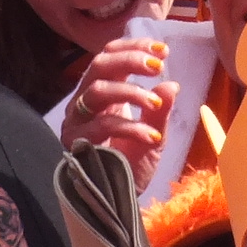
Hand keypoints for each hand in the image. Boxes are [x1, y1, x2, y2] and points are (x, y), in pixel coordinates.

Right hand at [61, 38, 175, 180]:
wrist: (116, 199)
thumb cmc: (132, 164)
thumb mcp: (154, 135)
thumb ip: (160, 111)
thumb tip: (171, 84)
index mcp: (104, 92)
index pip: (111, 56)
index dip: (134, 48)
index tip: (163, 50)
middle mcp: (86, 101)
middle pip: (100, 65)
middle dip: (130, 60)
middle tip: (157, 67)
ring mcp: (77, 120)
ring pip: (98, 91)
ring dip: (131, 92)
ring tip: (156, 102)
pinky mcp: (75, 142)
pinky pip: (101, 126)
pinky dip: (130, 127)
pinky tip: (151, 136)